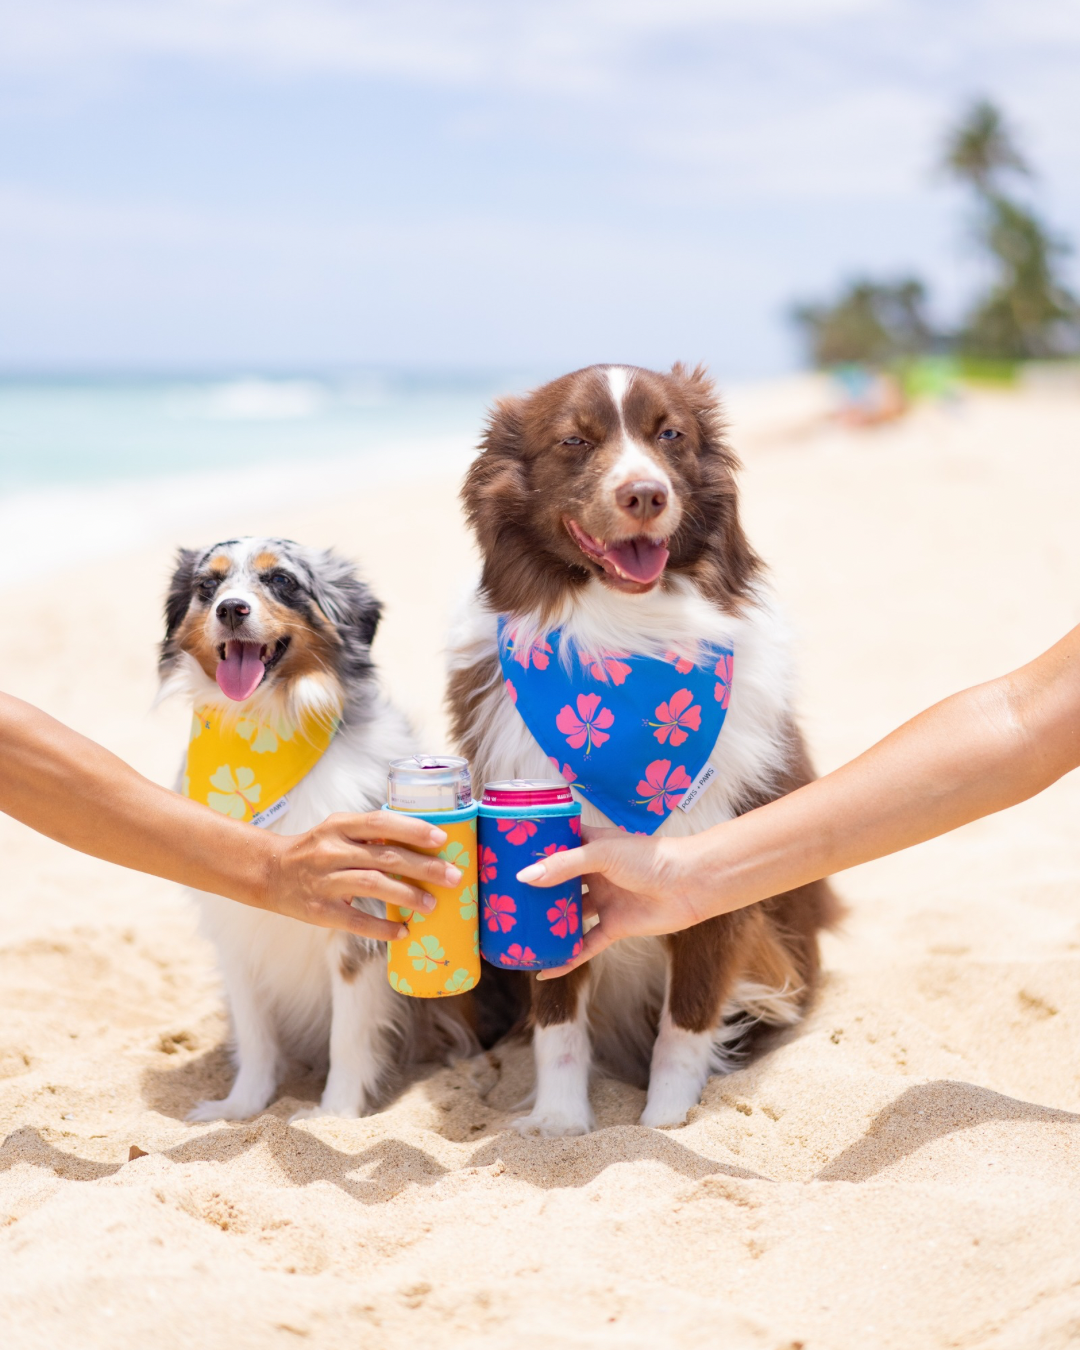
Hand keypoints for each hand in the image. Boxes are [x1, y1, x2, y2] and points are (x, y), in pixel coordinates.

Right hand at [262, 811, 461, 940]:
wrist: (269, 873)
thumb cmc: (315, 850)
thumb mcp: (337, 831)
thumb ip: (370, 834)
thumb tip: (421, 841)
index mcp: (339, 826)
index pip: (380, 822)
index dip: (412, 829)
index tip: (442, 838)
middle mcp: (332, 851)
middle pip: (385, 856)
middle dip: (423, 867)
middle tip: (453, 876)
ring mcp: (324, 881)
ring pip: (373, 885)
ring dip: (408, 895)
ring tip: (433, 905)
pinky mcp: (319, 910)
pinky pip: (356, 920)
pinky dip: (382, 928)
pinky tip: (403, 931)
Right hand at [514, 825, 711, 977]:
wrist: (690, 885)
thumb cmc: (650, 858)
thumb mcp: (603, 854)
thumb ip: (564, 866)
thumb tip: (525, 878)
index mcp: (591, 846)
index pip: (555, 845)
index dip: (533, 850)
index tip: (504, 857)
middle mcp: (594, 873)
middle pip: (558, 883)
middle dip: (535, 891)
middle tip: (502, 900)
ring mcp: (604, 901)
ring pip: (568, 915)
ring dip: (548, 924)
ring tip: (517, 933)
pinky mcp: (614, 927)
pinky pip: (585, 945)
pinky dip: (567, 957)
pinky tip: (546, 969)